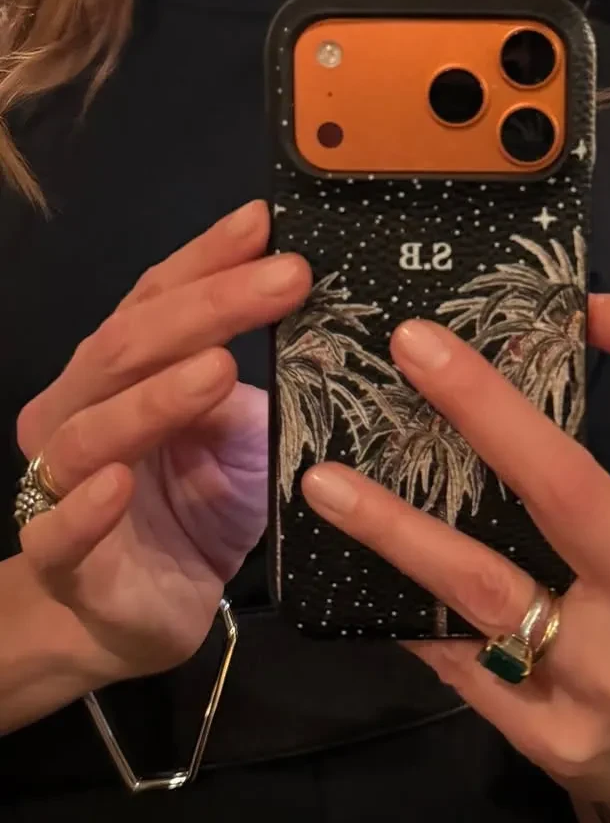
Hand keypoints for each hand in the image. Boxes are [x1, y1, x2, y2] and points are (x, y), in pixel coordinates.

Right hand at [16, 201, 308, 683]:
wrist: (134, 618)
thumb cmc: (193, 511)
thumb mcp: (242, 437)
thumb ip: (261, 383)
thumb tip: (318, 319)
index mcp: (123, 370)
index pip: (159, 297)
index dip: (210, 258)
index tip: (265, 221)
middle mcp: (80, 410)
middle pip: (131, 345)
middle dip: (210, 307)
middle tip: (286, 278)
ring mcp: (61, 484)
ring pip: (93, 427)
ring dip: (156, 397)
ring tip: (217, 367)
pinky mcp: (61, 560)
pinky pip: (60, 531)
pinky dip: (84, 506)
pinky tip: (116, 482)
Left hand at [302, 295, 609, 822]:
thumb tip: (512, 359)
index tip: (583, 304)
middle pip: (570, 485)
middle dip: (484, 405)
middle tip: (412, 345)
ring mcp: (608, 675)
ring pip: (484, 582)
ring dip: (395, 525)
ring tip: (325, 480)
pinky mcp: (550, 733)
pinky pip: (455, 654)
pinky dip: (402, 602)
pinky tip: (349, 565)